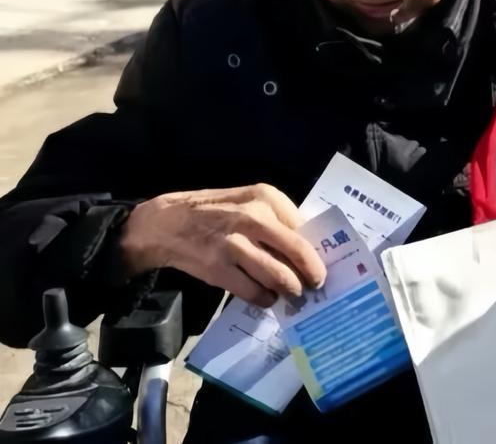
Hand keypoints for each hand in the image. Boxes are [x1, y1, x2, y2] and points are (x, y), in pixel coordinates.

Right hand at [121, 184, 327, 308]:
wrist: (166, 223)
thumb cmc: (216, 211)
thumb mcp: (249, 200)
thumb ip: (277, 218)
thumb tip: (308, 246)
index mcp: (267, 198)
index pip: (304, 228)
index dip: (318, 250)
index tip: (327, 264)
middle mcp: (254, 218)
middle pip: (298, 252)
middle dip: (312, 275)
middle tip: (316, 287)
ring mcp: (234, 245)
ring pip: (277, 276)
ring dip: (290, 291)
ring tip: (294, 297)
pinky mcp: (217, 268)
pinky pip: (252, 291)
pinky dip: (264, 300)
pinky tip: (267, 300)